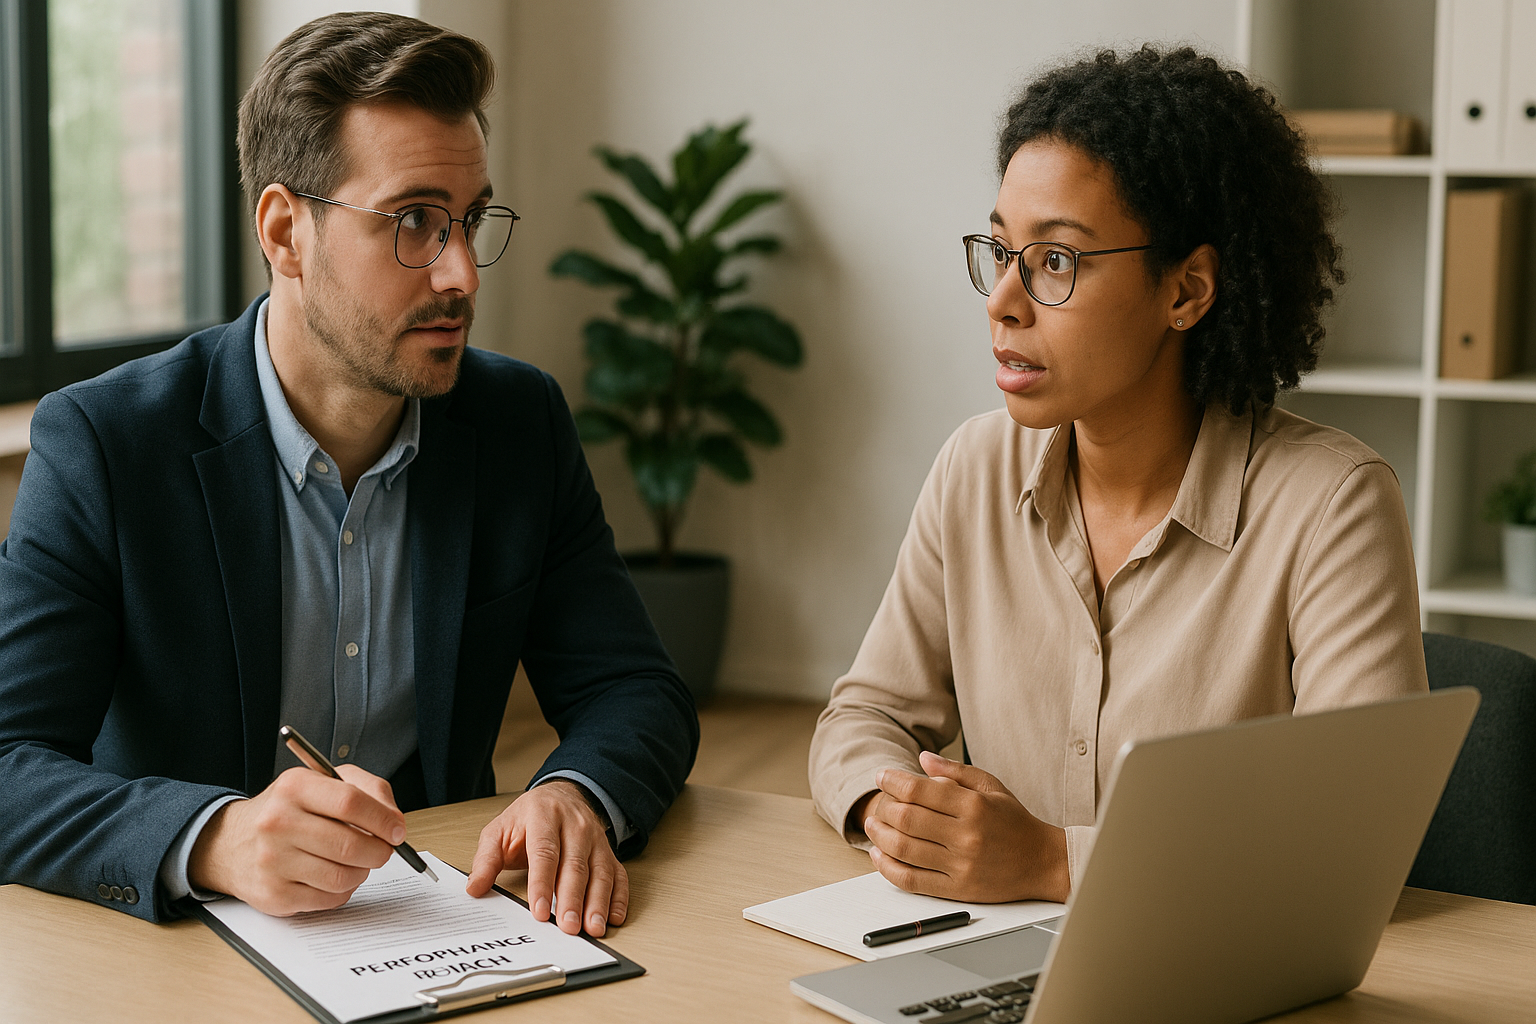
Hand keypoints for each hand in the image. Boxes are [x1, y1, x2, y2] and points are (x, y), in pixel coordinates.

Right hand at [188, 764, 405, 915]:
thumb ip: (368, 790)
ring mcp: (272, 861)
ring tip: (355, 861)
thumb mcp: (323, 782)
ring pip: (343, 876)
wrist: (232, 843)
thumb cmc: (289, 810)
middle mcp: (277, 823)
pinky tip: (332, 875)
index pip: (351, 802)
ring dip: (361, 872)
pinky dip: (342, 890)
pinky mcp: (273, 895)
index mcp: (294, 787)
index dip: (383, 819)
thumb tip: (395, 822)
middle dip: (379, 851)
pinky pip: (329, 899)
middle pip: (351, 844)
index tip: (397, 830)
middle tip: (383, 850)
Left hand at [466, 781, 627, 937]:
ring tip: (593, 928)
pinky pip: (618, 874)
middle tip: (568, 926)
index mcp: (544, 816)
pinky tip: (614, 917)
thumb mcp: (500, 830)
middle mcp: (575, 826)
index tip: (539, 911)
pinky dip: (619, 897)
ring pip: (600, 872)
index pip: (545, 852)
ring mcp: (595, 839)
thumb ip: (486, 859)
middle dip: (572, 899)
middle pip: (576, 865)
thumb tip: (475, 888)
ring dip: (598, 902)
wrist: (561, 795)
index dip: (542, 883)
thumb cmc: (529, 818)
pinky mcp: (608, 852)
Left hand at [862, 751, 1069, 903]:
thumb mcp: (991, 787)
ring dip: (879, 835)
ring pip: (904, 849)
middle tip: (878, 801)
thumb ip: (956, 771)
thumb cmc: (1015, 822)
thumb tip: (922, 759)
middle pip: (907, 819)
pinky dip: (888, 868)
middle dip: (883, 806)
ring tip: (872, 825)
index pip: (920, 791)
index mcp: (974, 806)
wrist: (1043, 863)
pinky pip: (912, 880)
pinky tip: (878, 855)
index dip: (893, 781)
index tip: (882, 776)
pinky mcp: (957, 890)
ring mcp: (961, 866)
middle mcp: (967, 836)